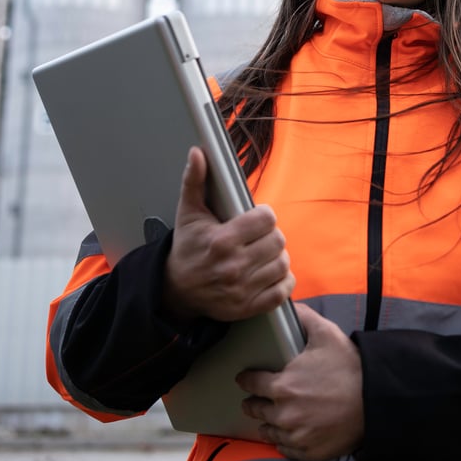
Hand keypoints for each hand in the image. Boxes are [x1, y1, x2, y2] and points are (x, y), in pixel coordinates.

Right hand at [163, 147, 294, 322]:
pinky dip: (282, 281)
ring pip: (283, 264)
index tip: (256, 218)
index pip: (267, 219)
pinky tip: (269, 273)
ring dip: (276, 257)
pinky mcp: (248, 307)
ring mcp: (242, 290)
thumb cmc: (187, 248)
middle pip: (278, 241)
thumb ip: (194, 181)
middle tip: (259, 237)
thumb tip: (198, 153)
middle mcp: (233, 267)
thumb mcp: (188, 213)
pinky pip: (282, 292)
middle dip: (270, 235)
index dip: (264, 215)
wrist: (177, 290)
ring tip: (263, 253)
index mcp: (222, 241)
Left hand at [237, 303, 363, 460]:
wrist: (375, 400)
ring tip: (272, 417)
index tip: (246, 378)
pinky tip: (289, 432)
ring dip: (268, 423)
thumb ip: (303, 318)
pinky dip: (285, 440)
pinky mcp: (307, 452)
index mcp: (282, 386)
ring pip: (268, 431)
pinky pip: (284, 448)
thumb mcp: (326, 334)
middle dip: (254, 401)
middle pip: (255, 409)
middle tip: (257, 399)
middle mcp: (284, 414)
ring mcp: (295, 436)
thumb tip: (287, 304)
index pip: (251, 384)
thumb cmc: (350, 367)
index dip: (247, 378)